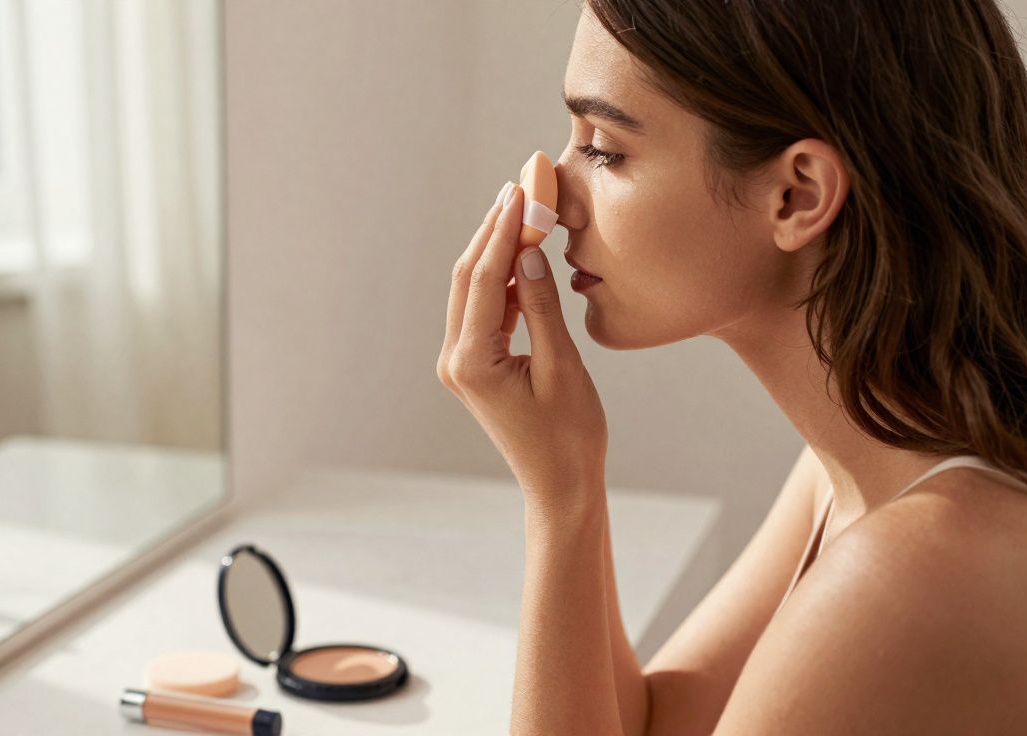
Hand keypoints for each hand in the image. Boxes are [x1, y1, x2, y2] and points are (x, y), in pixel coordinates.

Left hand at [437, 182, 607, 508]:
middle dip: (494, 228)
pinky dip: (502, 278)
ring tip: (523, 206)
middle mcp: (456, 359)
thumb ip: (541, 308)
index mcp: (472, 361)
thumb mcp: (563, 367)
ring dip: (497, 249)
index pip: (484, 277)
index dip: (504, 229)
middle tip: (520, 184)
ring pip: (473, 289)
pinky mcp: (474, 366)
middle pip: (469, 276)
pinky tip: (523, 252)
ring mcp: (461, 363)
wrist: (560, 485)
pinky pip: (484, 309)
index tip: (523, 189)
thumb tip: (527, 253)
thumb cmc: (570, 436)